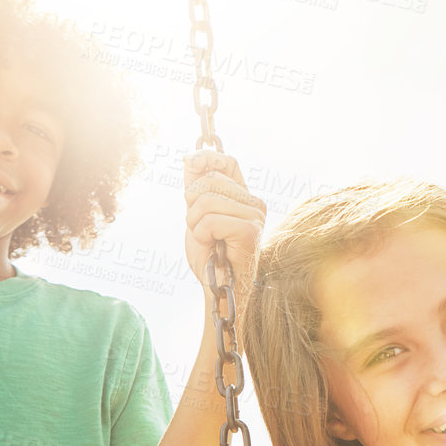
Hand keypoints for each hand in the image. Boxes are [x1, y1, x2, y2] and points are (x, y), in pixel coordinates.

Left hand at [184, 150, 266, 309]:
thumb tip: (190, 156)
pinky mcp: (250, 230)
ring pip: (206, 201)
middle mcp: (254, 202)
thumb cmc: (210, 256)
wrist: (219, 288)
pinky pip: (210, 220)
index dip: (207, 158)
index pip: (228, 162)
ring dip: (195, 224)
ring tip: (208, 240)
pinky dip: (202, 235)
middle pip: (210, 180)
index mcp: (243, 196)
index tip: (190, 163)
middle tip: (202, 230)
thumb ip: (195, 186)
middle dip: (192, 206)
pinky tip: (212, 247)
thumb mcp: (196, 214)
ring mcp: (255, 215)